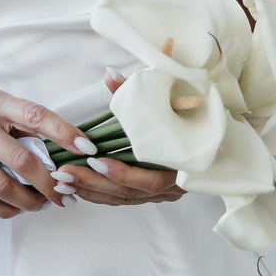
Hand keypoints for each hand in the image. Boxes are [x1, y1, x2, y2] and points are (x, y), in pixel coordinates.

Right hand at [0, 83, 81, 217]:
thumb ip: (17, 120)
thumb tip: (57, 146)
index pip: (37, 116)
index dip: (65, 133)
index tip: (87, 148)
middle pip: (24, 161)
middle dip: (52, 183)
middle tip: (67, 194)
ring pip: (4, 186)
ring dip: (30, 201)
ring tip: (42, 204)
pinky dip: (3, 209)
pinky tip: (15, 210)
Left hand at [60, 70, 183, 207]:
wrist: (214, 134)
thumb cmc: (187, 115)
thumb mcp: (163, 102)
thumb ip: (135, 92)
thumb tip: (109, 75)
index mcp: (183, 166)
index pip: (151, 179)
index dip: (123, 174)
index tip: (97, 161)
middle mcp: (173, 186)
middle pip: (130, 193)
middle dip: (95, 183)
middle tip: (66, 172)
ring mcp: (162, 193)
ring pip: (122, 199)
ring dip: (90, 190)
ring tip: (62, 180)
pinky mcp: (150, 195)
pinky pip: (121, 200)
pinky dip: (97, 194)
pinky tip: (74, 187)